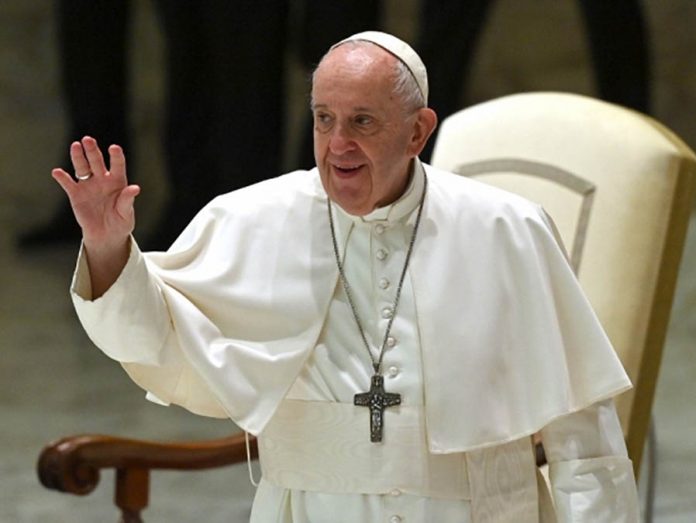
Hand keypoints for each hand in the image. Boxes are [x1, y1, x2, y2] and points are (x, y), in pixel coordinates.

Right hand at [52, 136, 140, 297]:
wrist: (107, 235)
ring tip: (75, 146)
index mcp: (118, 181)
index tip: (114, 148)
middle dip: (92, 151)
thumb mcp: (127, 212)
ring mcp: (88, 185)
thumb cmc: (121, 222)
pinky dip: (62, 178)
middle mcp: (102, 179)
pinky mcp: (76, 195)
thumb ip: (128, 199)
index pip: (118, 165)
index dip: (116, 156)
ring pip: (82, 167)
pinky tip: (57, 172)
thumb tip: (135, 188)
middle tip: (88, 140)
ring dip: (78, 157)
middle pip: (97, 161)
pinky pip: (68, 184)